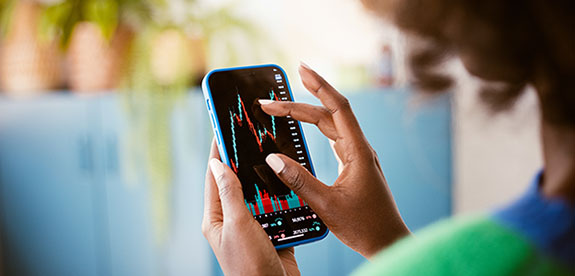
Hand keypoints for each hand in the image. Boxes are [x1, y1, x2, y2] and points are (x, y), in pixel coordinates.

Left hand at [202, 140, 299, 275]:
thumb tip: (216, 164)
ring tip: (273, 155)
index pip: (214, 177)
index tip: (222, 128)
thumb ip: (230, 193)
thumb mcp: (238, 225)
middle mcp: (233, 220)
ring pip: (261, 194)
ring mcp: (253, 227)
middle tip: (253, 136)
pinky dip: (285, 197)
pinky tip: (291, 184)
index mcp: (216, 218)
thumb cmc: (250, 267)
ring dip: (268, 179)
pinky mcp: (272, 233)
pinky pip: (278, 208)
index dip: (218, 151)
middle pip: (238, 182)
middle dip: (245, 160)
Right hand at [260, 63, 409, 258]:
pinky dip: (316, 129)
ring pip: (331, 126)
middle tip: (270, 100)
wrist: (388, 242)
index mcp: (358, 152)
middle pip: (329, 115)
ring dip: (307, 115)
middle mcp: (359, 149)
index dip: (319, 86)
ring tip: (283, 108)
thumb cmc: (365, 226)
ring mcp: (357, 156)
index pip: (338, 108)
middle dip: (300, 103)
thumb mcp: (326, 204)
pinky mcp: (354, 165)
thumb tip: (273, 158)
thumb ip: (299, 180)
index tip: (301, 69)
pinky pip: (333, 138)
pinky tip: (306, 127)